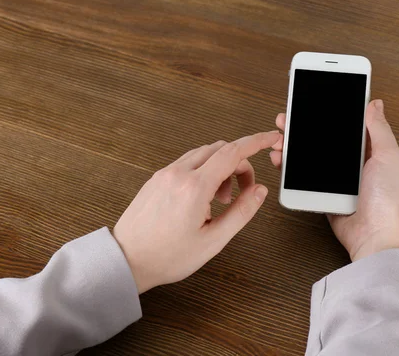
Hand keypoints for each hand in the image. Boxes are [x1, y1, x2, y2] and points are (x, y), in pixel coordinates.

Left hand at [114, 131, 280, 292]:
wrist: (127, 259)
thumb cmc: (166, 256)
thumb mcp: (213, 240)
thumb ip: (241, 212)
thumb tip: (259, 191)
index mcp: (194, 187)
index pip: (232, 152)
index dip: (256, 142)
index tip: (271, 139)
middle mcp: (178, 174)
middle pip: (219, 149)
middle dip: (239, 163)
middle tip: (244, 190)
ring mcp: (164, 174)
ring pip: (202, 154)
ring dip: (220, 168)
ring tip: (220, 200)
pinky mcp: (156, 179)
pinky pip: (187, 163)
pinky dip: (203, 172)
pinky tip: (202, 198)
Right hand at [270, 100, 398, 261]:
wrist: (376, 238)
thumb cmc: (390, 201)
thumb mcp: (389, 157)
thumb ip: (379, 129)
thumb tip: (375, 105)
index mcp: (375, 152)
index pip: (352, 125)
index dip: (334, 113)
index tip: (317, 103)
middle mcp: (358, 164)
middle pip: (328, 139)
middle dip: (307, 128)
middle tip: (289, 118)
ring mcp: (341, 180)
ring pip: (314, 157)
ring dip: (296, 146)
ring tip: (281, 137)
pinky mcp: (327, 195)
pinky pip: (308, 178)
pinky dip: (293, 168)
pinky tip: (283, 159)